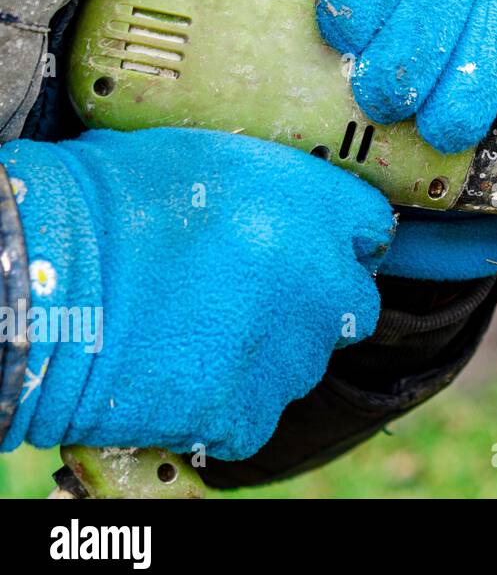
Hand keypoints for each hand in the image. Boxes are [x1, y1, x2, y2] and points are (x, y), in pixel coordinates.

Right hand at [0, 128, 393, 460]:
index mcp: (315, 207)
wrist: (44, 274)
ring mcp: (288, 351)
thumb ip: (275, 190)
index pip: (373, 229)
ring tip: (198, 333)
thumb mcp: (210, 158)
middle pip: (354, 304)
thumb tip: (291, 209)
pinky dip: (226, 405)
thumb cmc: (108, 200)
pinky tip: (180, 375)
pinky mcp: (246, 409)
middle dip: (314, 303)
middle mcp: (318, 280)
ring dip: (269, 352)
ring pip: (306, 362)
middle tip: (255, 298)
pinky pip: (256, 415)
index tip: (314, 247)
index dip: (340, 239)